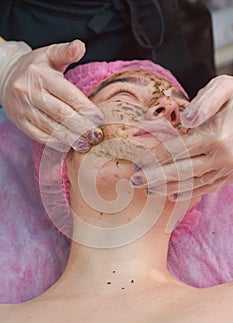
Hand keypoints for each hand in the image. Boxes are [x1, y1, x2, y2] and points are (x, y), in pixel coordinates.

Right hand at [0, 40, 103, 151]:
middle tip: (96, 135)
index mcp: (40, 75)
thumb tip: (80, 46)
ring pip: (50, 127)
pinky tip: (67, 145)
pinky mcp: (20, 121)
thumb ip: (66, 52)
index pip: (67, 94)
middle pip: (60, 113)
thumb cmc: (35, 67)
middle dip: (81, 126)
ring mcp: (23, 109)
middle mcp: (30, 92)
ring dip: (70, 138)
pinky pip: (38, 135)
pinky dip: (54, 142)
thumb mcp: (49, 54)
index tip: (99, 118)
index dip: (85, 108)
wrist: (6, 76)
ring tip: (85, 144)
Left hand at [130, 75, 232, 198]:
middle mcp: (223, 158)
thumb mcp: (224, 89)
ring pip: (193, 183)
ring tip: (148, 189)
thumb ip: (205, 102)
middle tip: (134, 180)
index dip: (155, 154)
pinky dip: (189, 192)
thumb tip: (187, 120)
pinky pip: (207, 187)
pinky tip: (172, 195)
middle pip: (182, 170)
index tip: (135, 158)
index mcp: (218, 137)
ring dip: (168, 187)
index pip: (177, 149)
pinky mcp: (231, 176)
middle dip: (156, 176)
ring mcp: (229, 170)